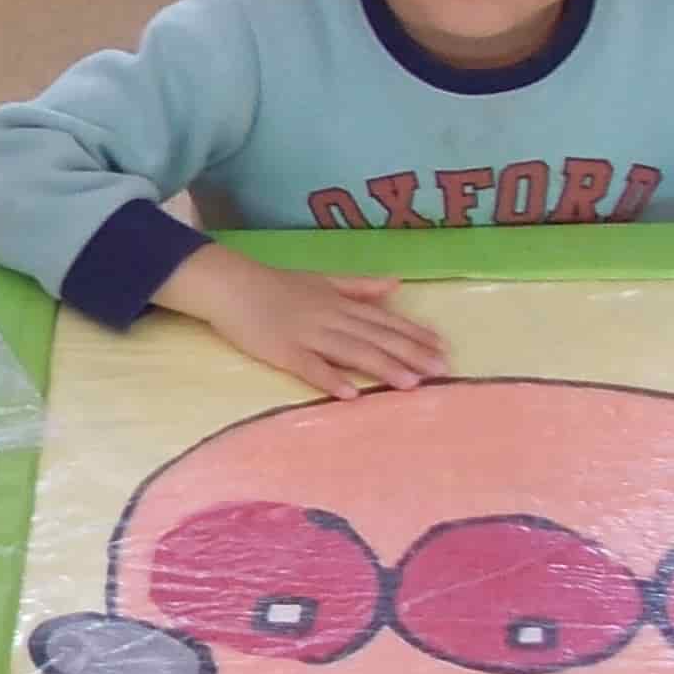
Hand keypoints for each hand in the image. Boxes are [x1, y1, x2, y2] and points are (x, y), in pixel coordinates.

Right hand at [156, 248, 448, 400]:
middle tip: (440, 370)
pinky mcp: (282, 351)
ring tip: (411, 384)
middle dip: (410, 354)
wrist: (230, 286)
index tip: (442, 348)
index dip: (414, 334)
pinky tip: (351, 393)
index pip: (384, 320)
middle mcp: (329, 318)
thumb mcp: (321, 280)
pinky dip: (330, 379)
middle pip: (376, 338)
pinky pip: (309, 367)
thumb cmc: (275, 285)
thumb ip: (358, 287)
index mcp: (339, 303)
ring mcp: (306, 335)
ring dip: (382, 368)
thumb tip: (396, 286)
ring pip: (351, 352)